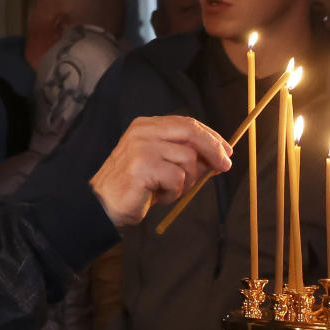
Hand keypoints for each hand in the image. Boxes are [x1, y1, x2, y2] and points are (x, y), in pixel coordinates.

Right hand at [89, 116, 231, 227]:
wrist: (103, 205)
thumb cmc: (134, 187)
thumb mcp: (161, 166)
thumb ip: (185, 157)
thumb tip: (218, 157)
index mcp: (146, 126)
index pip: (186, 123)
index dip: (210, 136)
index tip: (226, 150)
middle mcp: (143, 131)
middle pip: (191, 132)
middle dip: (214, 149)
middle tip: (225, 166)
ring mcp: (142, 147)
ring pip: (188, 159)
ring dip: (186, 181)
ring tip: (169, 190)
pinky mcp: (143, 166)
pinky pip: (177, 178)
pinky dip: (173, 193)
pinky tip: (158, 197)